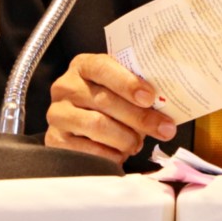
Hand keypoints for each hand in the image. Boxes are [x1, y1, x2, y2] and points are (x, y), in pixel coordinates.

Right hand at [45, 53, 178, 163]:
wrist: (79, 126)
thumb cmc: (108, 103)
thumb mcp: (119, 88)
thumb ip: (136, 90)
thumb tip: (166, 105)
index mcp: (83, 66)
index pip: (103, 68)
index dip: (127, 82)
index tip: (149, 97)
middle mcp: (65, 87)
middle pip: (105, 101)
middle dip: (140, 117)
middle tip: (164, 128)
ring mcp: (58, 113)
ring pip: (97, 125)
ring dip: (126, 138)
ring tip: (138, 142)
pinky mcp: (55, 140)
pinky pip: (88, 150)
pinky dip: (111, 154)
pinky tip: (121, 153)